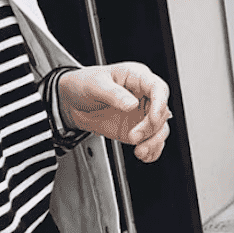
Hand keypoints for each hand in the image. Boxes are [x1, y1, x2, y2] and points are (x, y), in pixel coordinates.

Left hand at [57, 62, 171, 162]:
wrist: (72, 103)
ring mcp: (141, 114)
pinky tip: (144, 155)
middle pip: (162, 112)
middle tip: (134, 137)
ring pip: (160, 129)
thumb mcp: (95, 85)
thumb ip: (114, 94)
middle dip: (151, 128)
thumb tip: (131, 104)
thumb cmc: (84, 85)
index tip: (154, 117)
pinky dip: (151, 151)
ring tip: (139, 151)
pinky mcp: (136, 129)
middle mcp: (143, 95)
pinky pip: (152, 141)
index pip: (158, 88)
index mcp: (136, 77)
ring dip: (153, 142)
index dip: (160, 103)